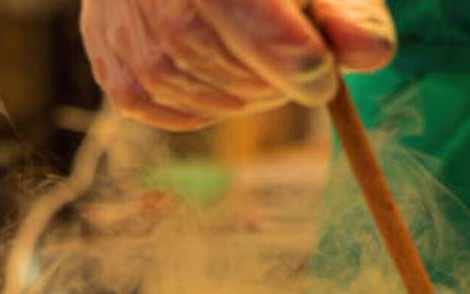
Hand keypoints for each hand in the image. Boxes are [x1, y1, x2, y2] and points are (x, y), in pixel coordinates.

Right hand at [80, 0, 395, 130]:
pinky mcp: (100, 43)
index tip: (323, 77)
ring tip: (266, 77)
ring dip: (234, 97)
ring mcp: (112, 8)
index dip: (286, 53)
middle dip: (264, 78)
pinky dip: (193, 108)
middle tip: (303, 78)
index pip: (238, 5)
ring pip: (169, 77)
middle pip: (199, 43)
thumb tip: (369, 54)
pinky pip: (141, 99)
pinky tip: (226, 88)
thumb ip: (351, 11)